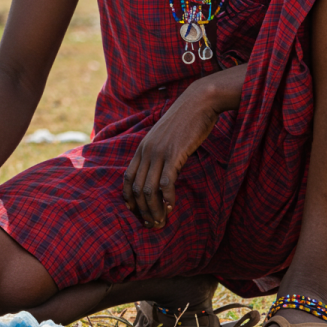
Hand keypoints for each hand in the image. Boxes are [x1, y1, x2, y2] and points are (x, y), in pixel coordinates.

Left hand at [122, 82, 219, 229]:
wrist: (199, 101)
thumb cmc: (186, 119)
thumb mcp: (166, 135)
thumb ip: (159, 151)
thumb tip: (162, 169)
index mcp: (142, 147)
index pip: (127, 178)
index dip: (129, 198)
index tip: (135, 212)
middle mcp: (147, 151)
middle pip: (136, 188)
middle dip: (142, 210)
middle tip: (151, 225)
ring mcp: (159, 152)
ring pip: (149, 189)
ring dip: (154, 209)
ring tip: (160, 222)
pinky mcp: (174, 154)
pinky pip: (166, 182)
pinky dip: (168, 198)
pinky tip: (172, 207)